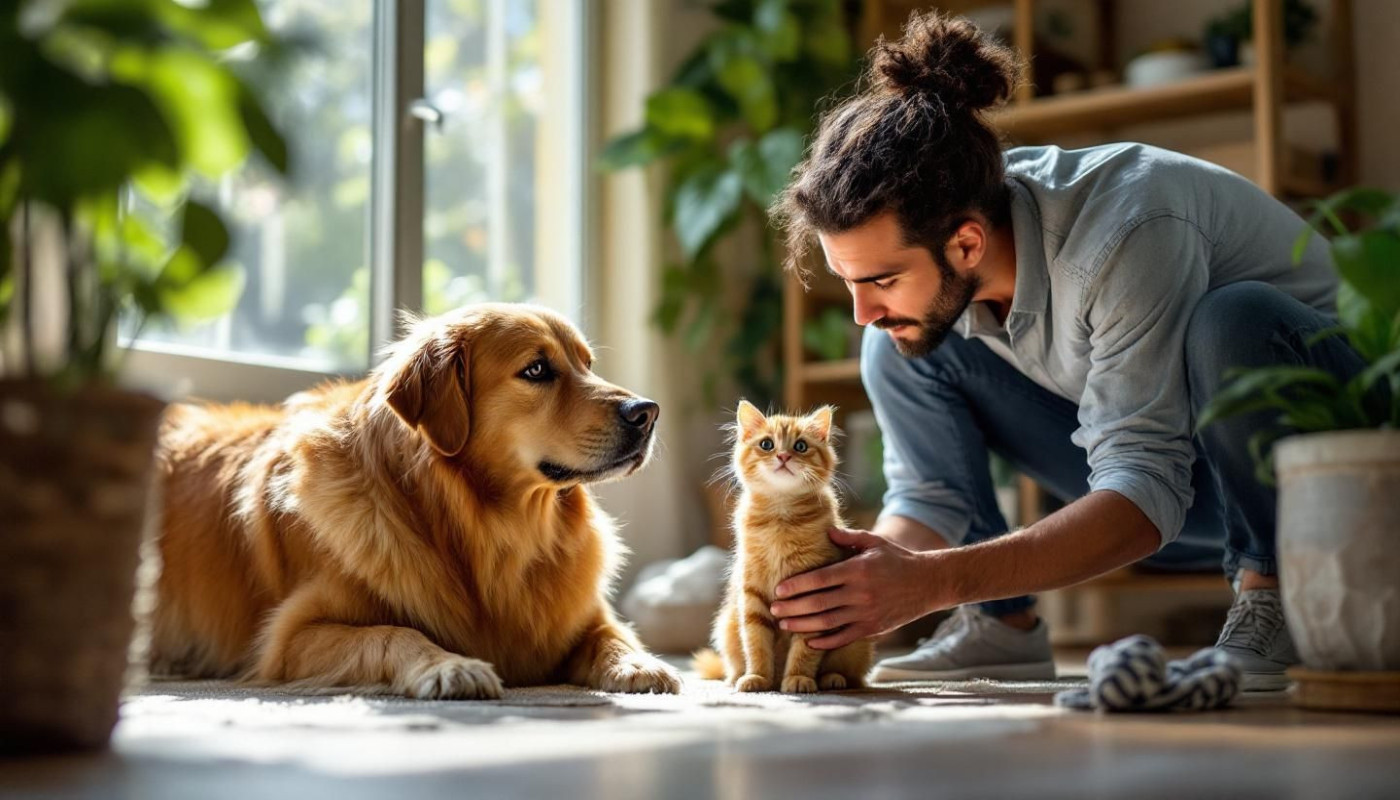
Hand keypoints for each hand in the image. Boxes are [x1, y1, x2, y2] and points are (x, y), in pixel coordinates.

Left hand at [769, 527, 942, 649]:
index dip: (797, 586)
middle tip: (773, 609)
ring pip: (828, 623)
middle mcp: (860, 593)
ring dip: (803, 625)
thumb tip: (826, 531)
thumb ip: (849, 537)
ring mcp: (866, 613)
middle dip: (793, 608)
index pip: (820, 579)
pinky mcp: (872, 628)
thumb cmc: (897, 559)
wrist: (928, 583)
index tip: (779, 590)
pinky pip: (844, 637)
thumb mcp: (874, 542)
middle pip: (818, 603)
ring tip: (784, 625)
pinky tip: (810, 642)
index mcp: (857, 570)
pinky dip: (826, 642)